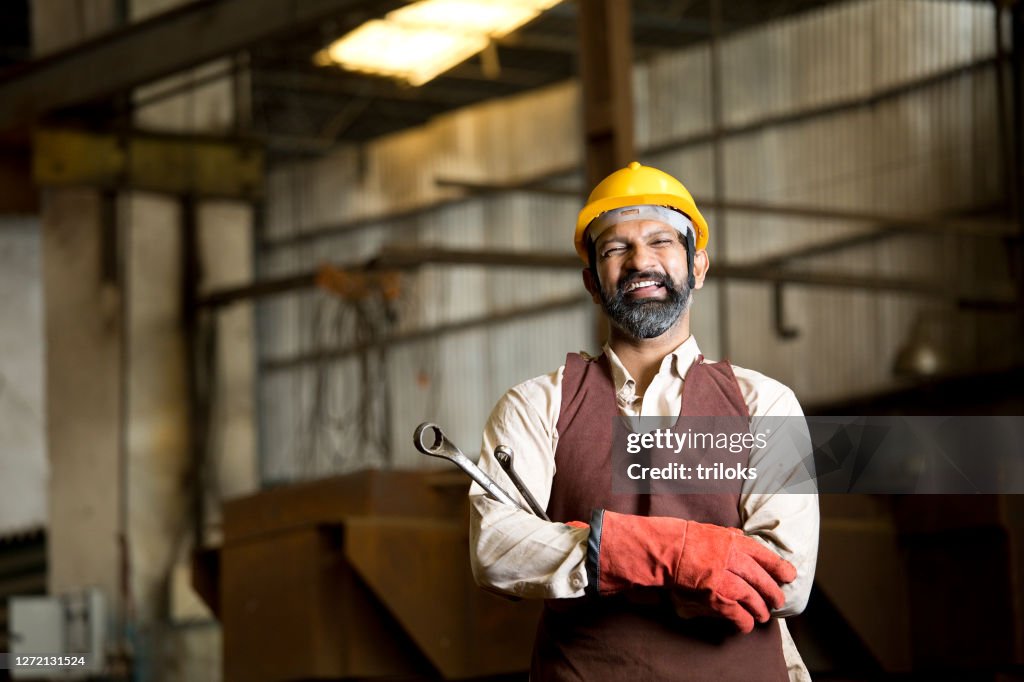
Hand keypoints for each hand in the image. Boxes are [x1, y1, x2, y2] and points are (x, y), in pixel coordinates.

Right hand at [590, 511, 795, 632]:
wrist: (663, 550)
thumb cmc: (684, 539)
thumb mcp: (711, 531)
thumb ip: (730, 538)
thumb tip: (743, 539)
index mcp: (734, 541)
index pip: (765, 555)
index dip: (779, 567)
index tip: (790, 575)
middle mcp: (733, 559)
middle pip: (763, 580)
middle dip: (773, 592)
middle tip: (778, 600)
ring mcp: (725, 578)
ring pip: (754, 599)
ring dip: (760, 610)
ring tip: (763, 615)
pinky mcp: (715, 596)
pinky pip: (738, 614)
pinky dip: (744, 622)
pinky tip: (745, 625)